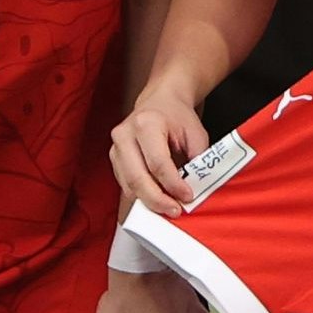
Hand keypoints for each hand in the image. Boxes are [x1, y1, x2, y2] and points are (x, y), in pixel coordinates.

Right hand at [109, 87, 214, 213]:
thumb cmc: (178, 117)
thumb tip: (196, 189)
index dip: (173, 184)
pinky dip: (142, 196)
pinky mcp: (114, 159)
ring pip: (129, 185)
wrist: (160, 102)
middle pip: (137, 177)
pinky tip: (157, 199)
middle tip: (175, 211)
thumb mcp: (196, 134)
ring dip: (149, 201)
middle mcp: (125, 134)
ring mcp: (116, 147)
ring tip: (169, 207)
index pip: (158, 162)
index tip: (187, 197)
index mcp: (147, 123)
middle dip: (157, 199)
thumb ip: (197, 161)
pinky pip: (126, 185)